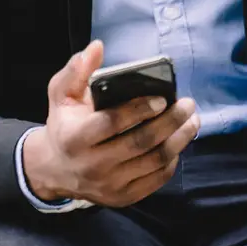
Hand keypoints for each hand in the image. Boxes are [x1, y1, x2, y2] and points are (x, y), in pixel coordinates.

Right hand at [23, 41, 200, 207]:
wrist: (54, 170)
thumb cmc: (64, 125)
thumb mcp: (61, 96)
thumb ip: (76, 71)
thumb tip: (96, 47)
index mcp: (75, 138)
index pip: (112, 123)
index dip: (139, 109)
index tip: (162, 97)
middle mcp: (92, 165)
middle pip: (140, 143)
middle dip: (170, 122)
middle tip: (187, 104)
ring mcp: (108, 185)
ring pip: (153, 162)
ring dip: (179, 140)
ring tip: (191, 121)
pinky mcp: (122, 198)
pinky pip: (155, 179)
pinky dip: (172, 160)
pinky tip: (178, 143)